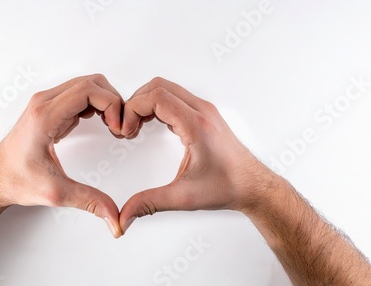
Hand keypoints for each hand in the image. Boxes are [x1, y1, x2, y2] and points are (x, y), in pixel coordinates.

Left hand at [0, 74, 123, 237]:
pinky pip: (79, 94)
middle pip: (91, 82)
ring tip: (111, 125)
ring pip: (86, 85)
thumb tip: (114, 215)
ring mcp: (45, 103)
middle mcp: (44, 103)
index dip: (111, 104)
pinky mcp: (49, 108)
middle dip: (112, 101)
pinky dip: (95, 104)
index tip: (117, 126)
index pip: (88, 90)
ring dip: (105, 101)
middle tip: (118, 126)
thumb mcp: (56, 193)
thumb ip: (89, 201)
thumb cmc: (15, 181)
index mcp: (45, 116)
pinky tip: (99, 123)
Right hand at [119, 77, 270, 232]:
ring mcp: (204, 110)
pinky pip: (175, 97)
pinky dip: (157, 105)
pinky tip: (150, 125)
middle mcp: (202, 111)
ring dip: (146, 102)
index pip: (157, 97)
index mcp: (197, 125)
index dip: (133, 109)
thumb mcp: (184, 197)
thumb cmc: (228, 186)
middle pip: (158, 86)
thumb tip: (125, 215)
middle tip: (126, 126)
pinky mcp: (204, 115)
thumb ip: (150, 203)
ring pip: (166, 88)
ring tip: (135, 126)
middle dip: (135, 102)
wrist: (253, 186)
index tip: (125, 129)